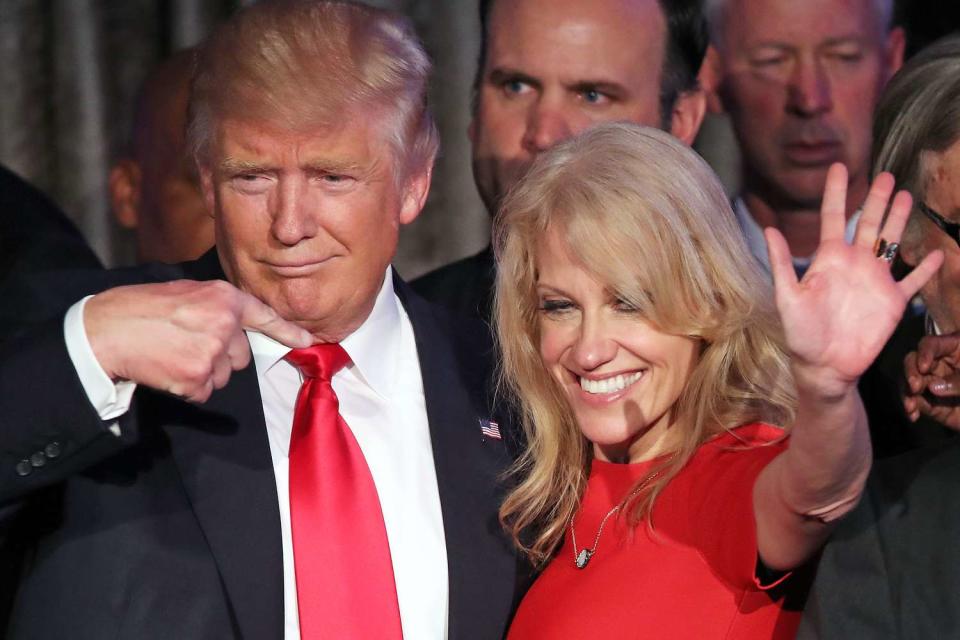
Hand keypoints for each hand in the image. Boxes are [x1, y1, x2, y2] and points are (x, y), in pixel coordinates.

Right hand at [84, 280, 312, 401]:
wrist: (106, 330)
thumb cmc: (141, 308)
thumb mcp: (186, 292)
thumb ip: (216, 307)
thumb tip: (235, 328)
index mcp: (224, 298)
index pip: (264, 316)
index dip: (287, 332)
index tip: (307, 342)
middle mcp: (224, 324)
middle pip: (241, 356)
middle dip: (221, 356)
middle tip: (187, 343)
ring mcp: (212, 353)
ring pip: (223, 376)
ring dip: (203, 373)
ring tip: (173, 354)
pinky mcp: (197, 379)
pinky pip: (204, 393)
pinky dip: (188, 388)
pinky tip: (168, 369)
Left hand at [766, 164, 943, 399]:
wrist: (824, 366)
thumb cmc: (801, 334)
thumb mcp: (788, 297)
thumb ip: (782, 264)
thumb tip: (769, 229)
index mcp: (829, 259)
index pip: (834, 217)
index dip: (836, 192)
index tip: (839, 166)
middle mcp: (854, 263)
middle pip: (868, 223)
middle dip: (878, 199)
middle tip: (887, 175)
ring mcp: (875, 280)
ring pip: (891, 242)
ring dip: (900, 220)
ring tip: (908, 196)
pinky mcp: (893, 301)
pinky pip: (913, 280)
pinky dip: (926, 267)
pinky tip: (938, 252)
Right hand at [903, 333, 959, 428]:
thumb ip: (959, 381)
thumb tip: (932, 387)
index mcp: (955, 349)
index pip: (932, 345)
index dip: (924, 354)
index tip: (924, 368)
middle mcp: (940, 364)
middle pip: (914, 361)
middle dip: (911, 373)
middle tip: (915, 387)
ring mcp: (934, 383)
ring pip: (909, 381)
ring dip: (906, 392)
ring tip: (910, 406)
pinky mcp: (931, 402)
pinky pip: (913, 401)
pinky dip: (910, 407)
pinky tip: (913, 414)